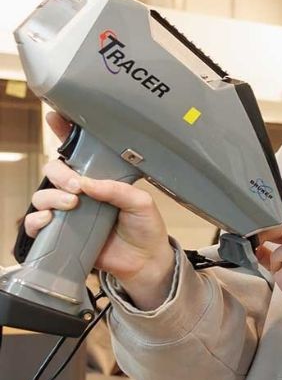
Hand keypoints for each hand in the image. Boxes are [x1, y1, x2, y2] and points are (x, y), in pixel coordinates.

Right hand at [22, 111, 175, 308]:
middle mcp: (81, 192)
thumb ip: (118, 190)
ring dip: (51, 196)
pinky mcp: (62, 234)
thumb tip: (88, 183)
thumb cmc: (145, 228)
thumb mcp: (141, 203)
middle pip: (55, 171)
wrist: (145, 261)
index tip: (55, 117)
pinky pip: (37, 224)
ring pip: (42, 194)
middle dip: (60, 173)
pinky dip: (37, 220)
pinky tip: (48, 220)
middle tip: (77, 186)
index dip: (64, 133)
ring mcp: (70, 212)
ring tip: (71, 204)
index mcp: (101, 178)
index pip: (78, 152)